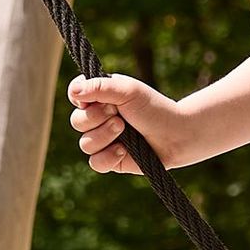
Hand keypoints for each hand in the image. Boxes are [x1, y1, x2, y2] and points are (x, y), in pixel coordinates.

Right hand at [68, 73, 190, 174]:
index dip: (79, 97)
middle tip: (117, 114)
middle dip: (96, 118)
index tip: (93, 97)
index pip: (75, 95)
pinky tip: (124, 151)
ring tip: (123, 129)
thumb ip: (100, 87)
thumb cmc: (153, 108)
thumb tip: (74, 91)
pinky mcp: (110, 160)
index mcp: (100, 97)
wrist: (175, 134)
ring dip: (104, 136)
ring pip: (85, 143)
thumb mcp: (127, 90)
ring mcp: (103, 140)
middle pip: (76, 121)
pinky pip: (95, 162)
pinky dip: (108, 157)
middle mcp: (98, 119)